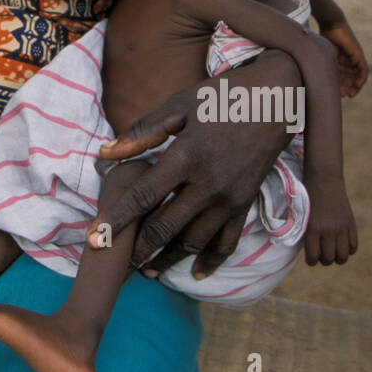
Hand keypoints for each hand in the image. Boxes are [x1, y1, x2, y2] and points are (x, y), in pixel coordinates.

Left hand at [95, 51, 298, 277]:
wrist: (276, 101)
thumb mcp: (180, 104)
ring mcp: (229, 198)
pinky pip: (227, 242)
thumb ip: (143, 131)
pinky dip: (211, 261)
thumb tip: (105, 153)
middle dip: (137, 251)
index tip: (95, 240)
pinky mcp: (245, 205)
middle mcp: (208, 184)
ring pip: (194, 241)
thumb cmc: (221, 98)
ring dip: (168, 260)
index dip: (118, 220)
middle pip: (166, 227)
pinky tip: (195, 273)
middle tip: (115, 268)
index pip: (144, 195)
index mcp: (187, 156)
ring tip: (146, 272)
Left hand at [304, 176, 356, 264]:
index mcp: (313, 229)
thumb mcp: (303, 215)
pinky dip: (348, 250)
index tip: (311, 259)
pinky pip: (353, 247)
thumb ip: (307, 233)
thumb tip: (310, 251)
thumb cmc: (308, 196)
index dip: (311, 261)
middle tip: (322, 256)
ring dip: (337, 259)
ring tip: (333, 253)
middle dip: (324, 260)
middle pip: (329, 259)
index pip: (313, 257)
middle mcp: (328, 231)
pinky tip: (342, 245)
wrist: (324, 179)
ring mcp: (341, 228)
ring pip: (343, 257)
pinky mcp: (351, 224)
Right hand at [320, 19, 367, 95]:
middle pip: (350, 78)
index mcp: (337, 60)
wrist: (330, 23)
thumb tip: (306, 75)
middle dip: (347, 88)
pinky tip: (358, 85)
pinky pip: (363, 70)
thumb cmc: (321, 35)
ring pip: (356, 76)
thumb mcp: (320, 54)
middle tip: (345, 96)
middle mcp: (347, 60)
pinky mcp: (358, 55)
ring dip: (354, 86)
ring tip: (350, 94)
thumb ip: (318, 63)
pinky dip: (362, 78)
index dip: (340, 86)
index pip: (341, 76)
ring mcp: (353, 58)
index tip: (338, 95)